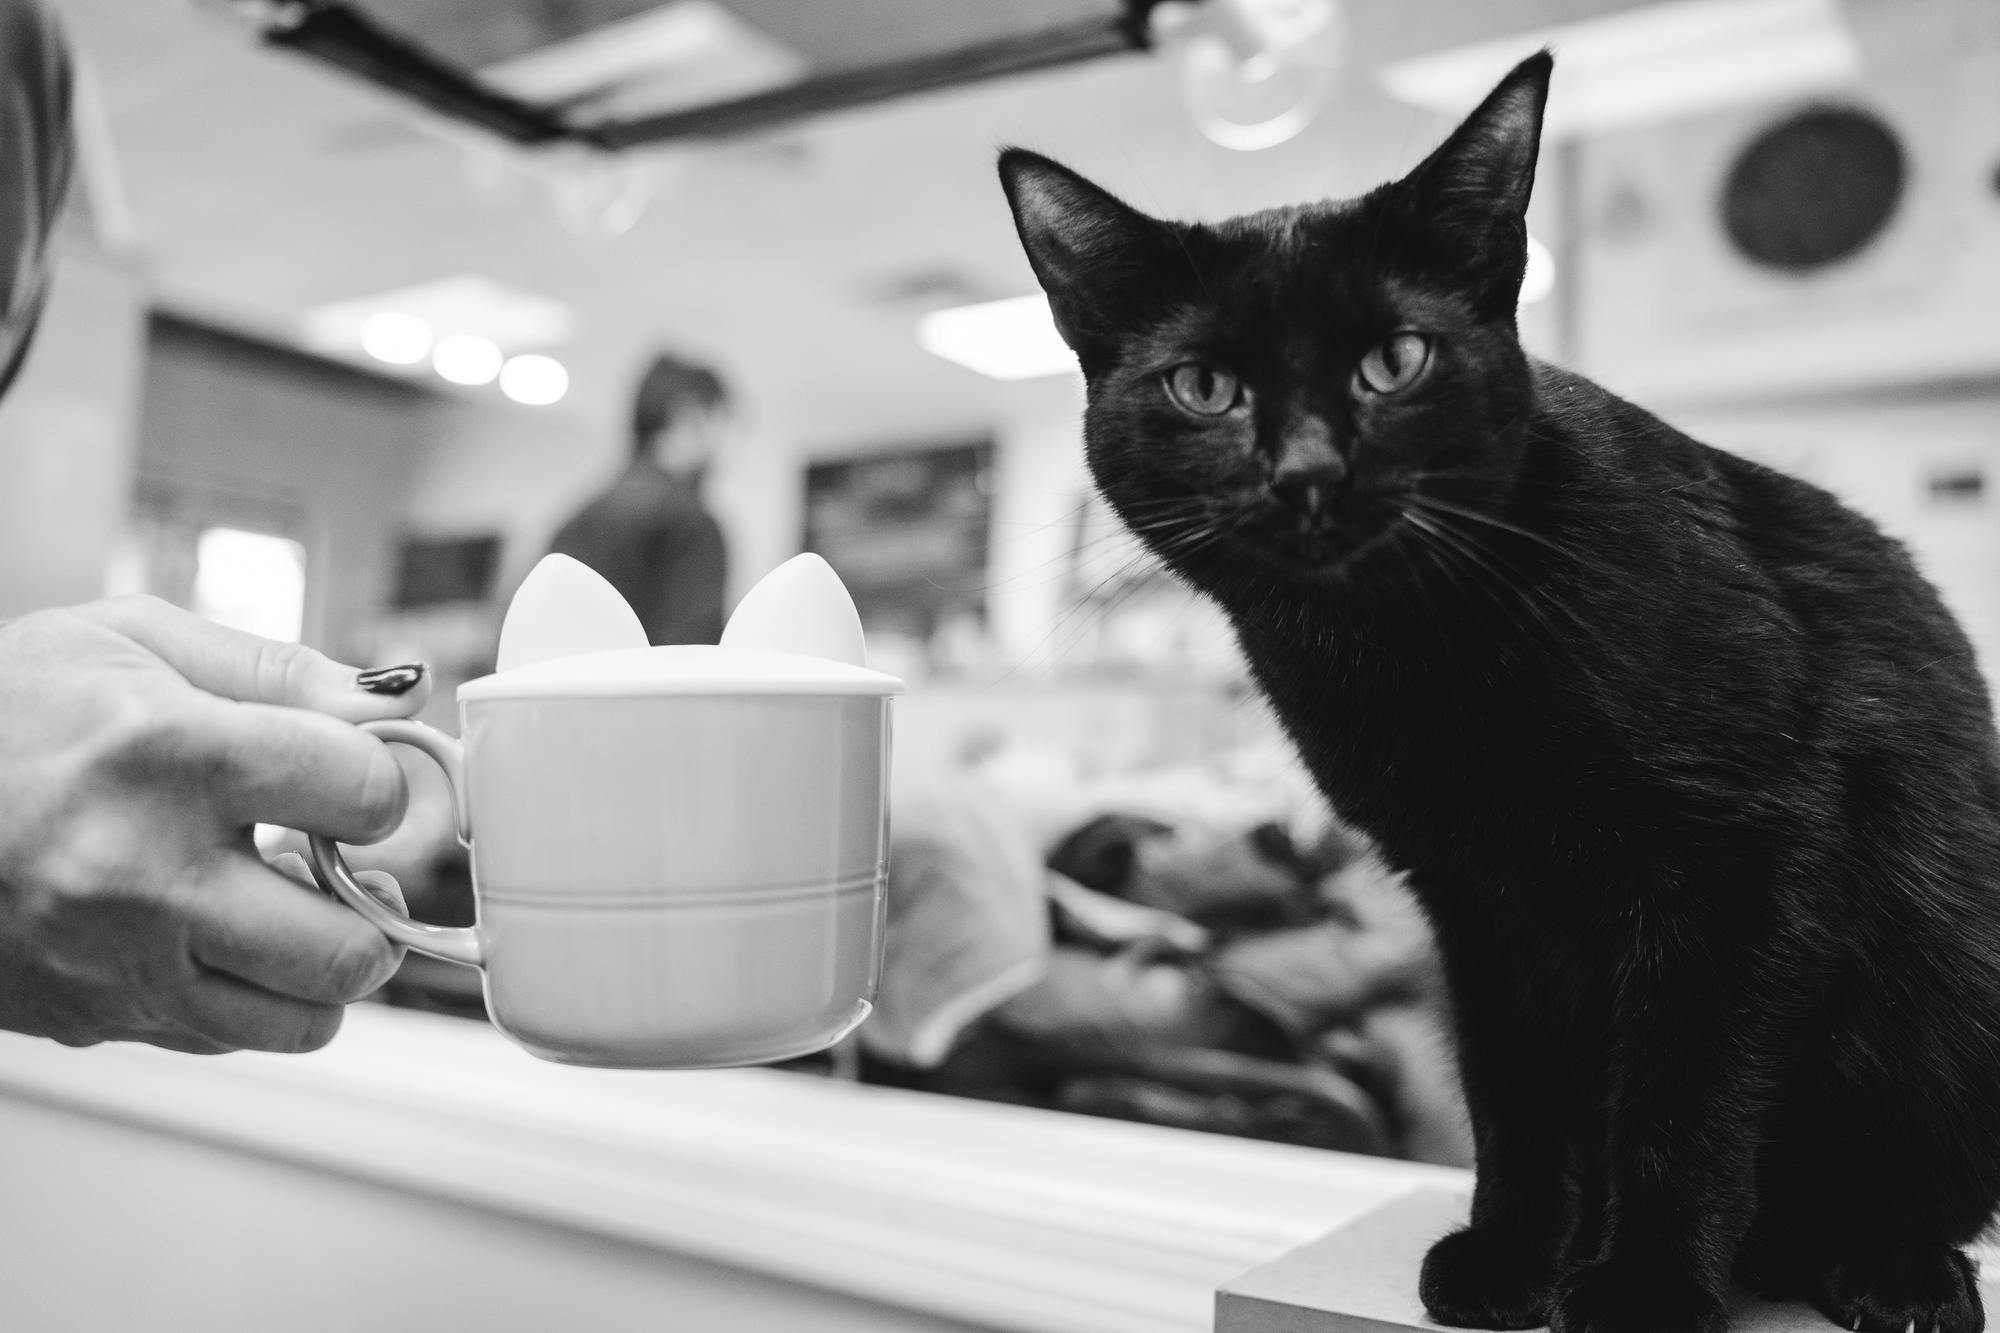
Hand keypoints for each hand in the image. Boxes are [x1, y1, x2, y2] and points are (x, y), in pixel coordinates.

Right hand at [0, 597, 429, 1052]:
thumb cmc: (3, 709)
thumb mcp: (134, 637)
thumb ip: (280, 672)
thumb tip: (397, 707)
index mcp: (167, 757)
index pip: (366, 797)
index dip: (381, 783)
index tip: (352, 776)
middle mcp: (143, 873)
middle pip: (351, 948)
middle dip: (371, 902)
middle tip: (342, 863)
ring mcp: (115, 961)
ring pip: (304, 1019)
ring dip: (324, 965)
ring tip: (293, 906)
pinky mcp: (92, 1016)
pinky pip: (228, 1037)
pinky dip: (251, 993)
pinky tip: (222, 932)